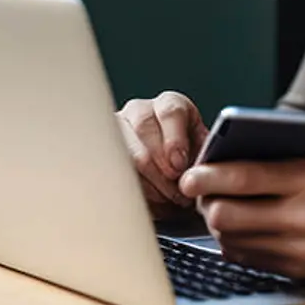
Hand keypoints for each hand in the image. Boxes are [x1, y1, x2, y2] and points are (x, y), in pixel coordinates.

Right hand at [116, 91, 209, 219]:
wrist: (169, 176)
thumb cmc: (187, 162)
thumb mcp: (200, 155)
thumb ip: (203, 156)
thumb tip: (202, 168)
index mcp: (170, 104)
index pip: (171, 111)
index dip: (175, 140)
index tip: (180, 165)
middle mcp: (140, 110)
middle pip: (144, 129)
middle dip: (160, 165)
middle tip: (174, 190)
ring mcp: (117, 128)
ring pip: (126, 152)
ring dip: (147, 181)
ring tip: (165, 199)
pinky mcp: (101, 149)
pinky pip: (111, 170)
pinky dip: (132, 189)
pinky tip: (147, 200)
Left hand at [180, 145, 304, 277]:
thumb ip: (276, 158)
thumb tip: (222, 157)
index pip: (243, 177)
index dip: (207, 176)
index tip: (189, 175)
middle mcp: (304, 215)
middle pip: (226, 215)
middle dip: (206, 203)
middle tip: (202, 192)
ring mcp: (302, 248)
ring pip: (231, 241)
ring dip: (218, 225)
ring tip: (221, 209)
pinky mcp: (300, 271)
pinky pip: (249, 259)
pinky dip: (237, 244)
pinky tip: (241, 229)